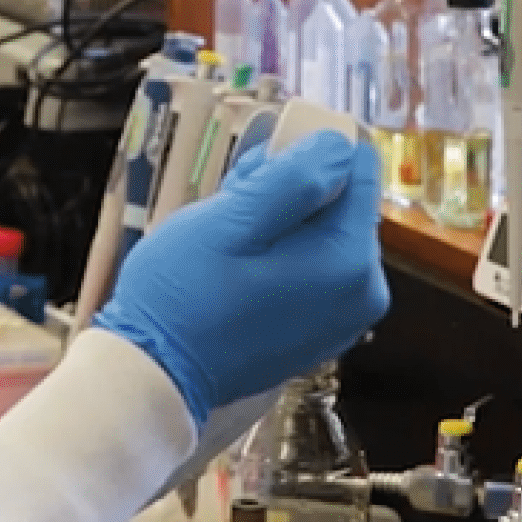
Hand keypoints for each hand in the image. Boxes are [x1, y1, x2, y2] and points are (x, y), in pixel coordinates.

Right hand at [93, 131, 388, 425]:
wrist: (157, 375)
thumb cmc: (185, 294)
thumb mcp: (231, 221)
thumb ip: (295, 179)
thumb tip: (343, 146)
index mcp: (349, 259)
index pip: (357, 166)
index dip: (307, 148)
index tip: (259, 164)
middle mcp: (364, 290)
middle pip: (341, 199)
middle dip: (291, 186)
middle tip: (233, 198)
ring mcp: (347, 316)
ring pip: (324, 231)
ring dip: (281, 217)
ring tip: (228, 231)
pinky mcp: (324, 330)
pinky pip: (315, 266)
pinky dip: (283, 252)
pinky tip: (239, 262)